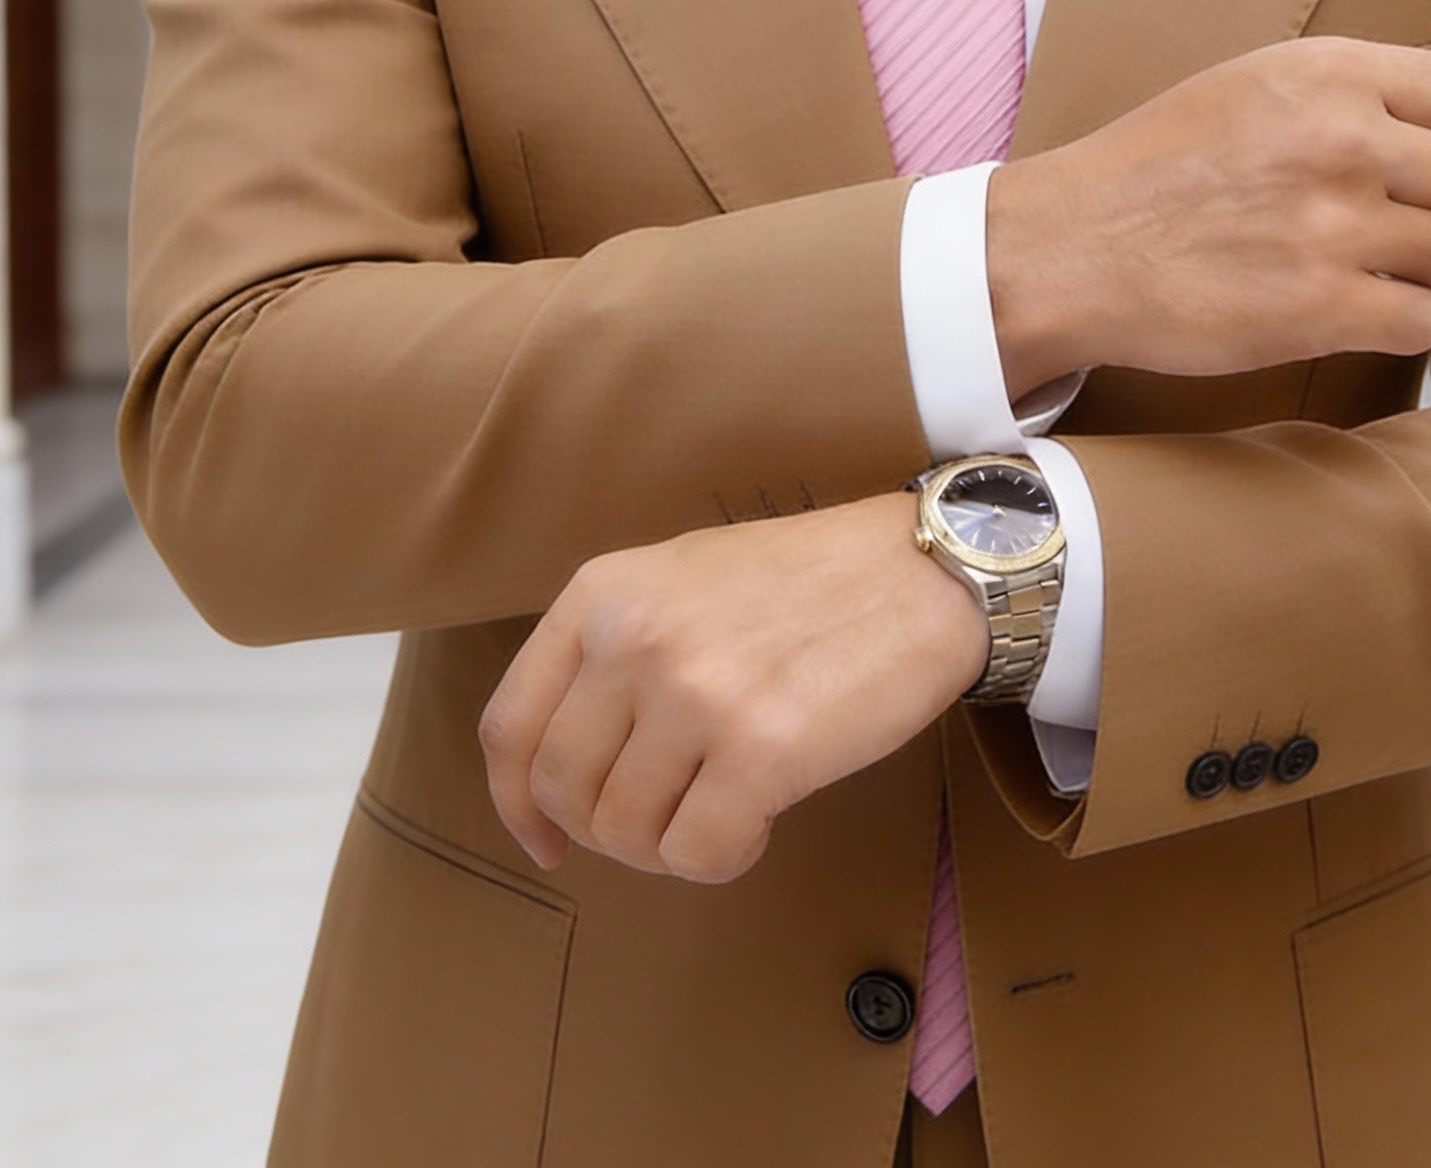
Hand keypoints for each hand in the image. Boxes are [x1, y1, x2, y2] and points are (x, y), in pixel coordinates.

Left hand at [479, 493, 987, 883]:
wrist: (921, 570)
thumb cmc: (809, 582)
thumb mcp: (682, 580)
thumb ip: (616, 650)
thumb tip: (568, 771)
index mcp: (603, 594)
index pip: (509, 725)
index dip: (516, 803)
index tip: (546, 840)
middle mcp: (634, 639)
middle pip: (562, 790)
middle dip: (605, 832)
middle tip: (664, 823)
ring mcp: (694, 694)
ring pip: (624, 832)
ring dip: (667, 847)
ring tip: (721, 812)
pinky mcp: (760, 750)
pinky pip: (695, 855)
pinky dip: (722, 860)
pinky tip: (758, 824)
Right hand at [989, 39, 1430, 393]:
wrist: (1073, 247)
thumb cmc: (1160, 164)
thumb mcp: (1258, 84)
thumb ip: (1376, 82)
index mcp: (1329, 73)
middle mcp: (1341, 140)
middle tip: (1396, 223)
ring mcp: (1334, 226)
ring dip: (1424, 269)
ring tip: (1364, 266)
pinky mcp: (1321, 308)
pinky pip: (1425, 322)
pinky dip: (1400, 323)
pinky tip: (1352, 310)